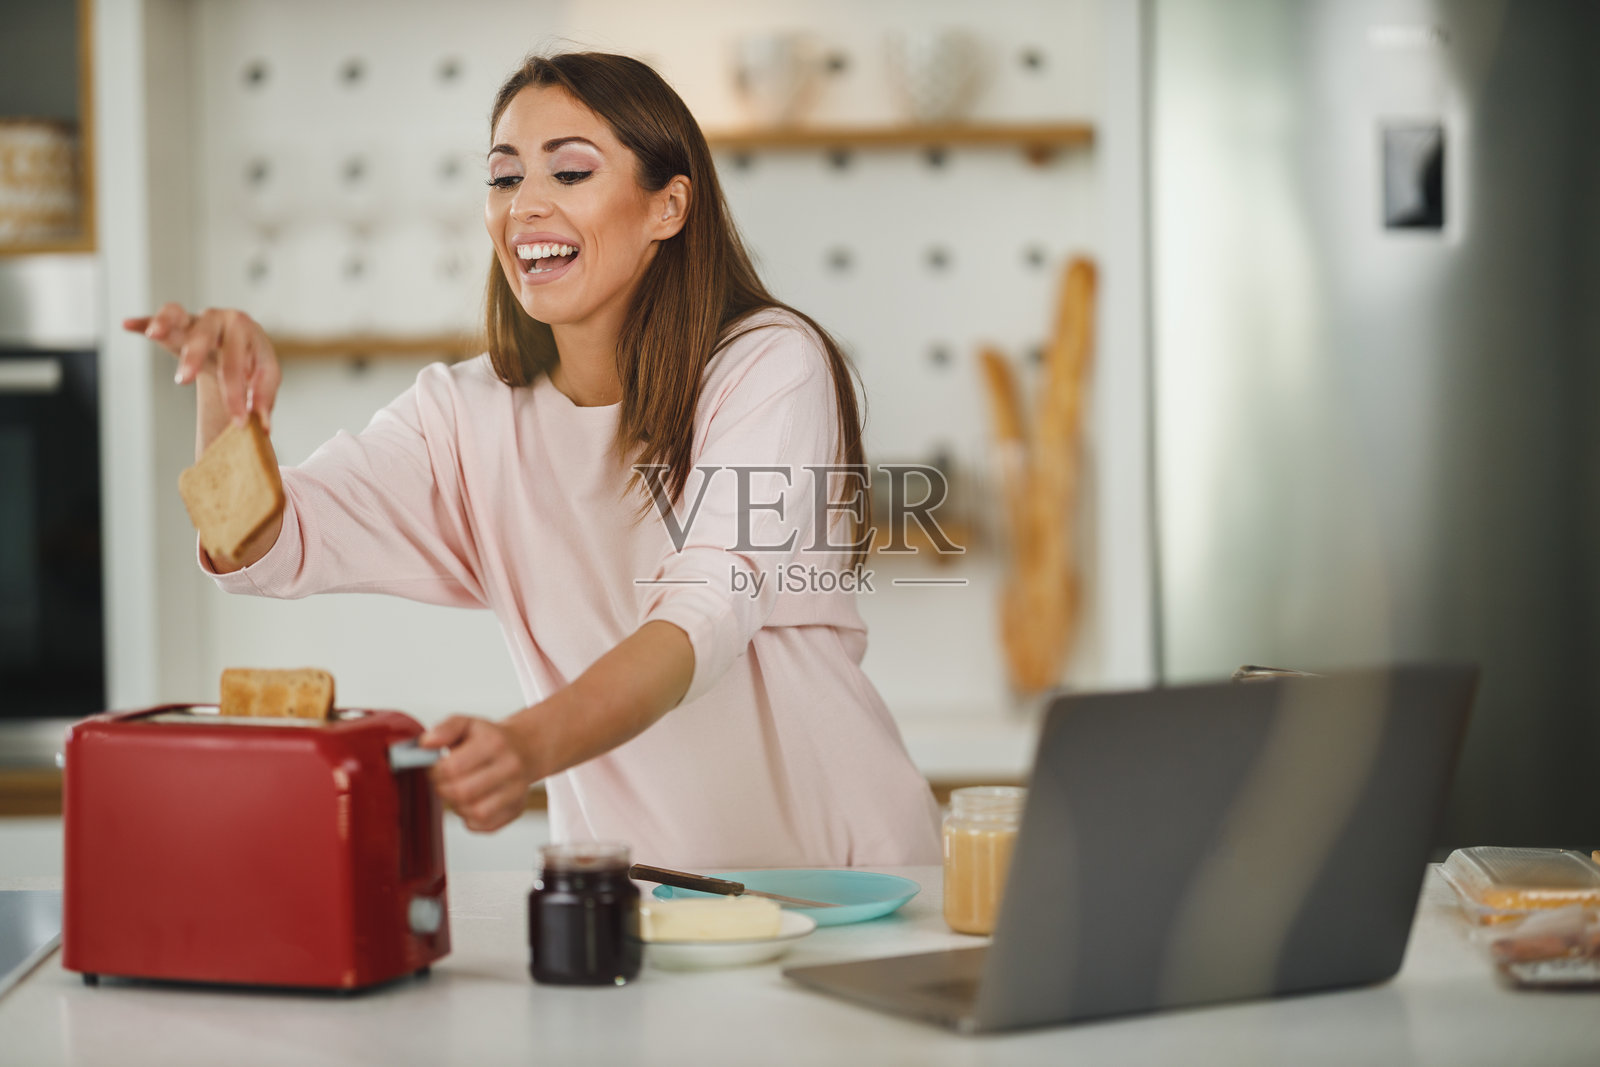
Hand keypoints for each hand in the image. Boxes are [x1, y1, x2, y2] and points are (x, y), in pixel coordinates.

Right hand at [122, 303, 281, 431]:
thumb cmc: (254, 361)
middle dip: (194, 356)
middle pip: (205, 334)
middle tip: (183, 380)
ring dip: (165, 323)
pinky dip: (143, 322)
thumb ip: (264, 399)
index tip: (238, 423)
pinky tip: (127, 325)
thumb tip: (263, 426)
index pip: (237, 365)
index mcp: (247, 331)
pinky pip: (156, 318)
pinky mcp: (176, 322)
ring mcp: (196, 318)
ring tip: (154, 334)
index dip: (237, 396)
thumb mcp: (266, 377)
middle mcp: (220, 318)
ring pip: (178, 313)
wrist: (241, 341)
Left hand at [421, 715, 537, 831]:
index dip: (435, 772)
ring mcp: (517, 790)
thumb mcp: (467, 723)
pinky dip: (470, 818)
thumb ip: (445, 729)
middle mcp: (510, 767)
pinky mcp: (517, 809)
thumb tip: (426, 744)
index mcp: (494, 743)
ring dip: (457, 805)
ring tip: (458, 791)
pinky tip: (471, 802)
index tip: (435, 768)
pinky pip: (485, 825)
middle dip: (443, 789)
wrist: (524, 748)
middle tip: (443, 781)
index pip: (452, 768)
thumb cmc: (490, 738)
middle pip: (462, 793)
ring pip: (475, 812)